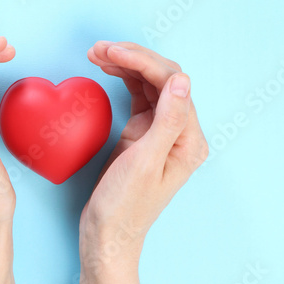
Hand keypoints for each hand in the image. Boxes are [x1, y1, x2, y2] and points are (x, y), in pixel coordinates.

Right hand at [77, 41, 208, 283]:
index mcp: (187, 140)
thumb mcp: (144, 164)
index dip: (142, 62)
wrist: (107, 234)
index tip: (111, 53)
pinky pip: (137, 98)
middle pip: (161, 79)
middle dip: (132, 58)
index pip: (171, 84)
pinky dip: (122, 81)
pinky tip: (107, 71)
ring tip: (97, 54)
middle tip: (99, 49)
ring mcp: (159, 132)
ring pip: (148, 85)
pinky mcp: (141, 135)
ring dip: (125, 65)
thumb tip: (181, 81)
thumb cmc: (123, 207)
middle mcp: (178, 133)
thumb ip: (167, 122)